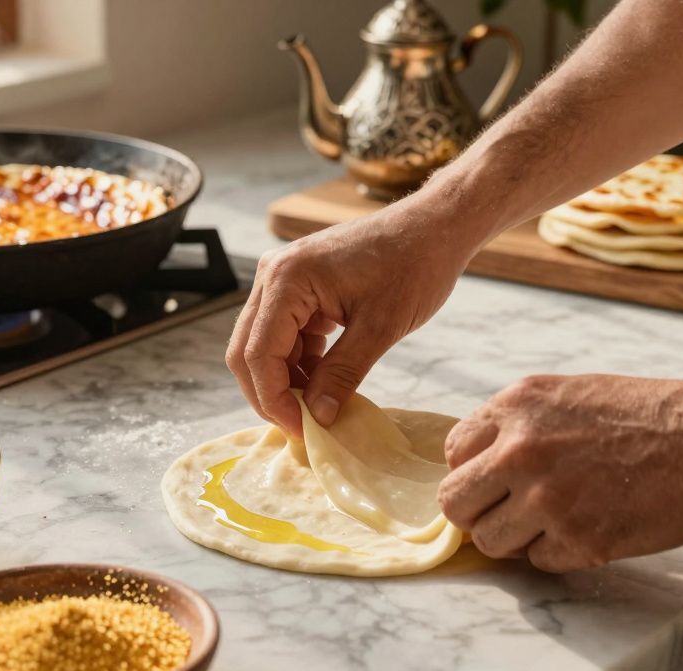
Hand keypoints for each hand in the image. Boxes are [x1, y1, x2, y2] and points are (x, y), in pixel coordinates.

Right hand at [227, 203, 472, 434]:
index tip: (302, 430)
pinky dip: (300, 362)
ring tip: (320, 407)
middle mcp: (273, 275)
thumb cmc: (414, 265)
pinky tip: (326, 380)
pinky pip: (284, 334)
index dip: (274, 399)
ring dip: (286, 380)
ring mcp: (283, 279)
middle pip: (248, 350)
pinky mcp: (299, 287)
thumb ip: (342, 374)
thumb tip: (318, 416)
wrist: (434, 227)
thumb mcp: (380, 328)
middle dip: (271, 394)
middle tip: (303, 427)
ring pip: (263, 345)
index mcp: (287, 279)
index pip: (257, 353)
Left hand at [438, 374, 682, 571]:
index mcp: (517, 405)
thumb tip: (482, 462)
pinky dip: (558, 553)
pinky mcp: (577, 539)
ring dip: (515, 539)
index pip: (454, 452)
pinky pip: (537, 561)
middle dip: (479, 512)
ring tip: (554, 524)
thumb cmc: (654, 416)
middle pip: (455, 503)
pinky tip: (591, 528)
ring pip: (489, 541)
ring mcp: (546, 498)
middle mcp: (519, 450)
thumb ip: (521, 423)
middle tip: (509, 514)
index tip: (496, 481)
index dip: (474, 472)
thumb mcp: (573, 395)